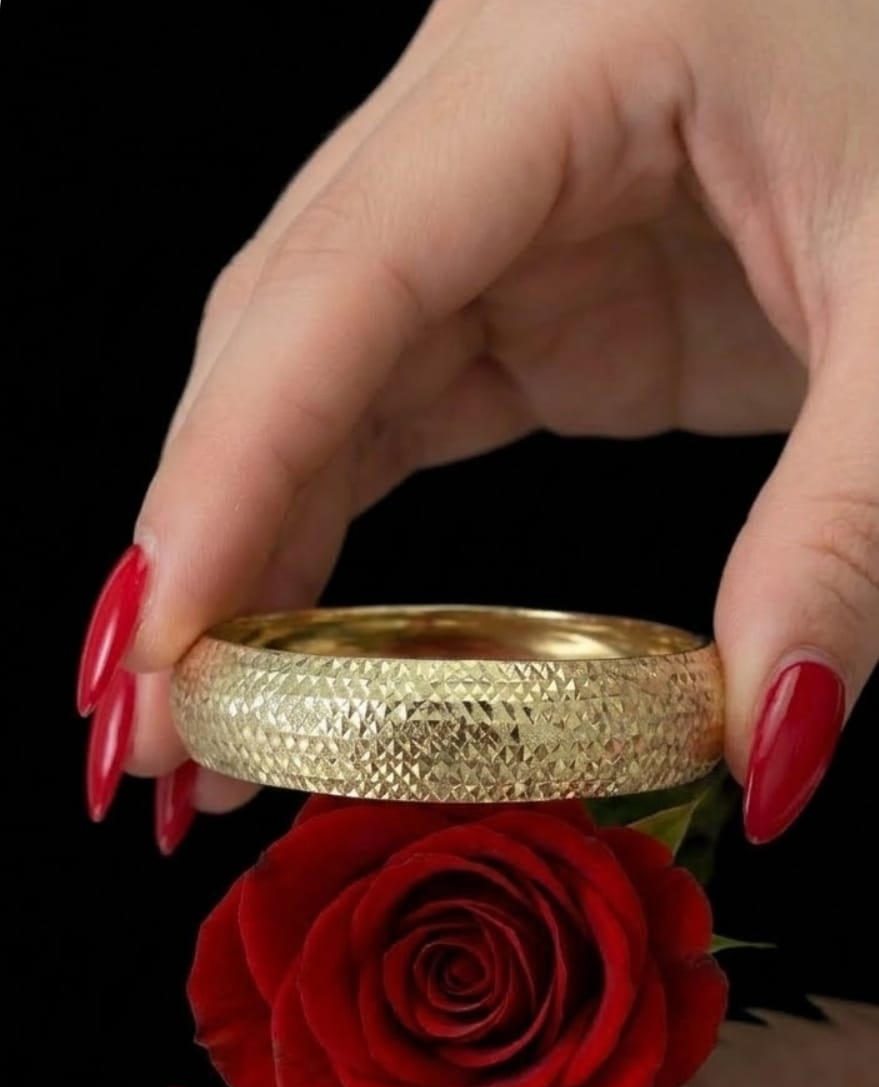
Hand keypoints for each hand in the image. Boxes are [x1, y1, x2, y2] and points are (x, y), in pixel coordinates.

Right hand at [77, 0, 878, 847]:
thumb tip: (770, 744)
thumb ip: (845, 529)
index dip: (228, 477)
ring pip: (318, 380)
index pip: (342, 286)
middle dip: (200, 542)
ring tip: (201, 722)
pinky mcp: (539, 276)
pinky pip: (396, 401)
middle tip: (145, 732)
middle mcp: (491, 107)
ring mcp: (505, 195)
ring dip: (250, 553)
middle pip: (284, 333)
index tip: (157, 651)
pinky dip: (336, 526)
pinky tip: (297, 642)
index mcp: (569, 44)